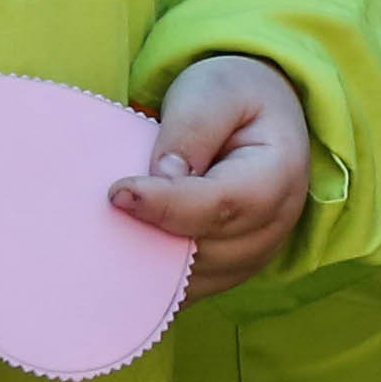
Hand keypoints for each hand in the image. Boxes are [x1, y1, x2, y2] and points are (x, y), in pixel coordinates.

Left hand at [114, 52, 314, 293]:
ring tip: (106, 226)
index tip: (117, 193)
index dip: (166, 205)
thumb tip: (162, 177)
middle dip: (148, 236)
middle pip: (203, 250)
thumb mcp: (215, 90)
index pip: (221, 204)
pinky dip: (147, 276)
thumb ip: (192, 128)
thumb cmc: (233, 97)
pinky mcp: (222, 274)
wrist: (258, 117)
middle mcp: (272, 228)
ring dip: (144, 259)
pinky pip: (180, 290)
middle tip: (101, 212)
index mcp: (279, 174)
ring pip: (189, 279)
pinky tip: (115, 249)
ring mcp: (250, 258)